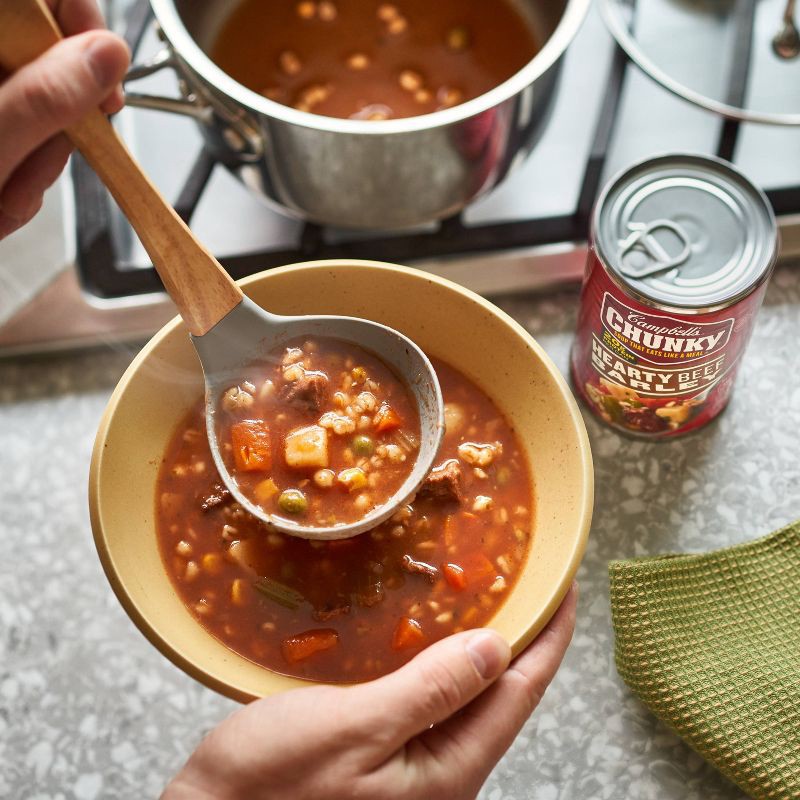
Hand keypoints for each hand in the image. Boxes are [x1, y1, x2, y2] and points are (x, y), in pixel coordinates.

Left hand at [0, 0, 128, 239]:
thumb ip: (47, 99)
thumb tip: (106, 58)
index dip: (82, 30)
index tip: (104, 80)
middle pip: (42, 60)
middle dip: (55, 124)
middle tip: (37, 163)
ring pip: (36, 106)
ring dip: (35, 162)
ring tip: (4, 194)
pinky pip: (20, 134)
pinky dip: (19, 173)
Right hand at [163, 584, 577, 799]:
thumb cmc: (269, 789)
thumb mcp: (355, 730)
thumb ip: (431, 690)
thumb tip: (497, 648)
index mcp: (447, 774)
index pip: (519, 693)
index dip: (548, 638)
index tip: (564, 588)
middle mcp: (439, 777)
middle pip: (498, 697)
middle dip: (520, 638)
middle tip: (527, 581)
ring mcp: (409, 771)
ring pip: (462, 698)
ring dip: (477, 646)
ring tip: (485, 595)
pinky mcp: (378, 757)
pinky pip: (425, 702)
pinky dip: (435, 661)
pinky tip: (422, 634)